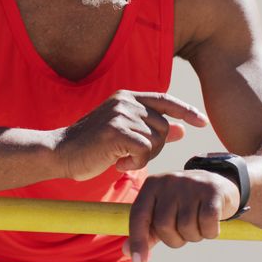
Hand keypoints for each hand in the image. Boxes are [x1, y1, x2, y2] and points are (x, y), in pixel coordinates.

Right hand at [56, 90, 208, 180]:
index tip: (201, 122)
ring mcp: (121, 115)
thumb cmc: (90, 147)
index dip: (186, 111)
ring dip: (142, 157)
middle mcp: (126, 102)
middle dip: (155, 148)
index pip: (165, 100)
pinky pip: (144, 151)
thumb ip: (150, 128)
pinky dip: (134, 163)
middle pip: (164, 127)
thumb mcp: (123, 133)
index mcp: (126, 97)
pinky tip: (116, 163)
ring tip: (120, 158)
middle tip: (131, 156)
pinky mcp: (117, 131)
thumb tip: (182, 129)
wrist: (59, 152)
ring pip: (156, 141)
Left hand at [124, 170, 240, 261]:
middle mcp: (169, 181)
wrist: (218, 185)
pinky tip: (211, 226)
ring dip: (194, 236)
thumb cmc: (184, 204)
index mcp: (152, 185)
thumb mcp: (162, 213)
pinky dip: (210, 232)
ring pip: (186, 227)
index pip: (139, 215)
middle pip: (164, 225)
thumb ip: (146, 232)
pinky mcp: (212, 190)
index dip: (137, 240)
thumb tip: (127, 252)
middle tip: (184, 233)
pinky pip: (207, 223)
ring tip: (198, 226)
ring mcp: (191, 184)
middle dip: (174, 240)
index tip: (138, 261)